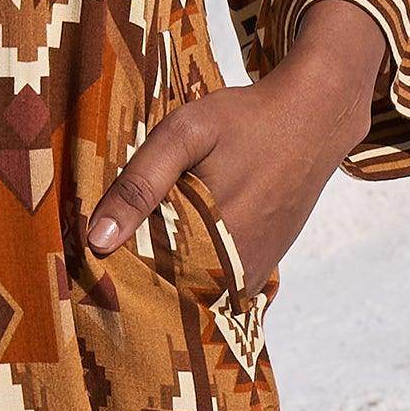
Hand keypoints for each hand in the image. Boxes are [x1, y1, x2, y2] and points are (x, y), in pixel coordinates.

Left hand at [83, 4, 387, 292]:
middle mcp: (238, 269)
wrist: (316, 116)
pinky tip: (181, 246)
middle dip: (140, 279)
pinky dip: (196, 274)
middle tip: (112, 258)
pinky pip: (220, 286)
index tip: (93, 264)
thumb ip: (140, 184)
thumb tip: (97, 240)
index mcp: (214, 241)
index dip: (117, 275)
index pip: (147, 282)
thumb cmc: (247, 119)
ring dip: (169, 278)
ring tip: (145, 250)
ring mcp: (255, 270)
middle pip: (171, 293)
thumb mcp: (184, 135)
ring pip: (196, 293)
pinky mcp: (265, 264)